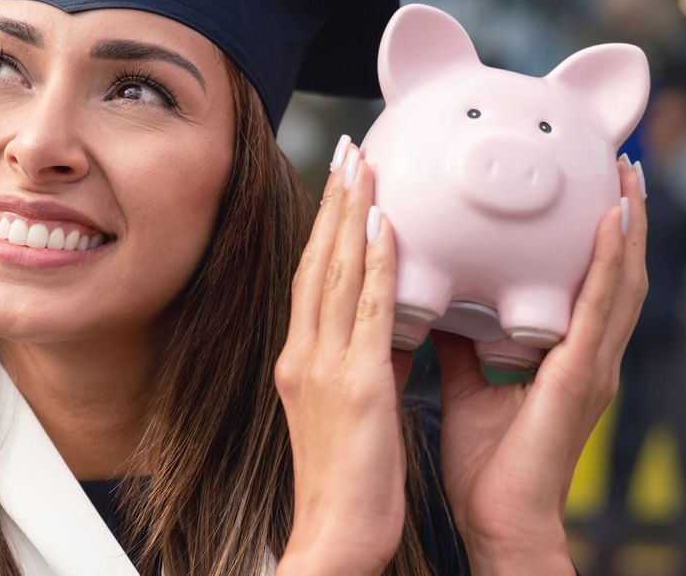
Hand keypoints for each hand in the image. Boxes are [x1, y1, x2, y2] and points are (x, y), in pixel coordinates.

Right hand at [274, 141, 414, 575]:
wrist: (332, 537)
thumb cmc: (345, 484)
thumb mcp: (348, 413)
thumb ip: (362, 366)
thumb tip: (385, 333)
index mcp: (301, 360)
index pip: (310, 279)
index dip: (323, 227)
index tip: (339, 184)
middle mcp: (304, 353)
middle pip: (315, 261)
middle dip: (332, 201)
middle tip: (348, 149)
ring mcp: (325, 366)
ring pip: (334, 273)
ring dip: (349, 213)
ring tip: (362, 164)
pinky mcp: (356, 384)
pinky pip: (366, 311)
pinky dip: (371, 263)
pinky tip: (384, 224)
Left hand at [434, 157, 648, 571]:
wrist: (500, 522)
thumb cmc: (489, 466)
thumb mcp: (467, 386)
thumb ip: (458, 343)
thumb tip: (436, 304)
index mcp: (566, 357)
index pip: (590, 283)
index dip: (598, 238)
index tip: (593, 188)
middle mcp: (589, 356)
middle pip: (617, 272)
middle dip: (624, 216)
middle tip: (620, 161)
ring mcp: (592, 367)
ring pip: (621, 281)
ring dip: (628, 224)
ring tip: (627, 173)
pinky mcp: (581, 378)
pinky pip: (600, 310)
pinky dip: (610, 262)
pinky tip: (611, 222)